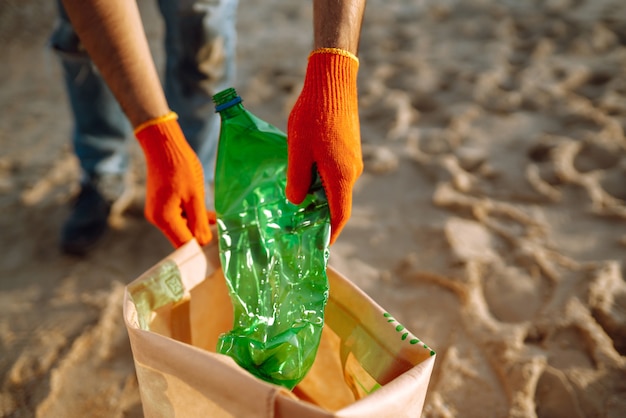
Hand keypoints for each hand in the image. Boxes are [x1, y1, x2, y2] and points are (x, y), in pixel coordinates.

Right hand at [135, 112, 212, 246]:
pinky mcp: (162, 205)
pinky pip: (179, 217)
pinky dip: (193, 216)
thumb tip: (204, 242)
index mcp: (164, 219)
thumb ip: (199, 221)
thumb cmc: (180, 167)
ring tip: (218, 223)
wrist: (163, 145)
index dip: (200, 249)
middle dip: (201, 237)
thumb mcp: (195, 196)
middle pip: (182, 237)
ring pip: (182, 227)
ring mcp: (158, 212)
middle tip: (222, 238)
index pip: (183, 245)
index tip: (217, 251)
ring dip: (199, 225)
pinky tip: (210, 215)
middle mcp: (158, 219)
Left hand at [286, 48, 362, 244]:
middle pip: (338, 203)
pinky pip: (336, 173)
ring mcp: (353, 159)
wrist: (333, 82)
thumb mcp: (298, 151)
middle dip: (320, 216)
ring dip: (319, 197)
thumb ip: (297, 180)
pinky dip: (322, 181)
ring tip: (297, 201)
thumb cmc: (313, 116)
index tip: (320, 247)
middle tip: (299, 226)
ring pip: (336, 187)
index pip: (339, 216)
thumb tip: (297, 202)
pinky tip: (304, 175)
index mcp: (341, 176)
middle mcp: (352, 171)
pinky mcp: (350, 148)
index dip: (330, 234)